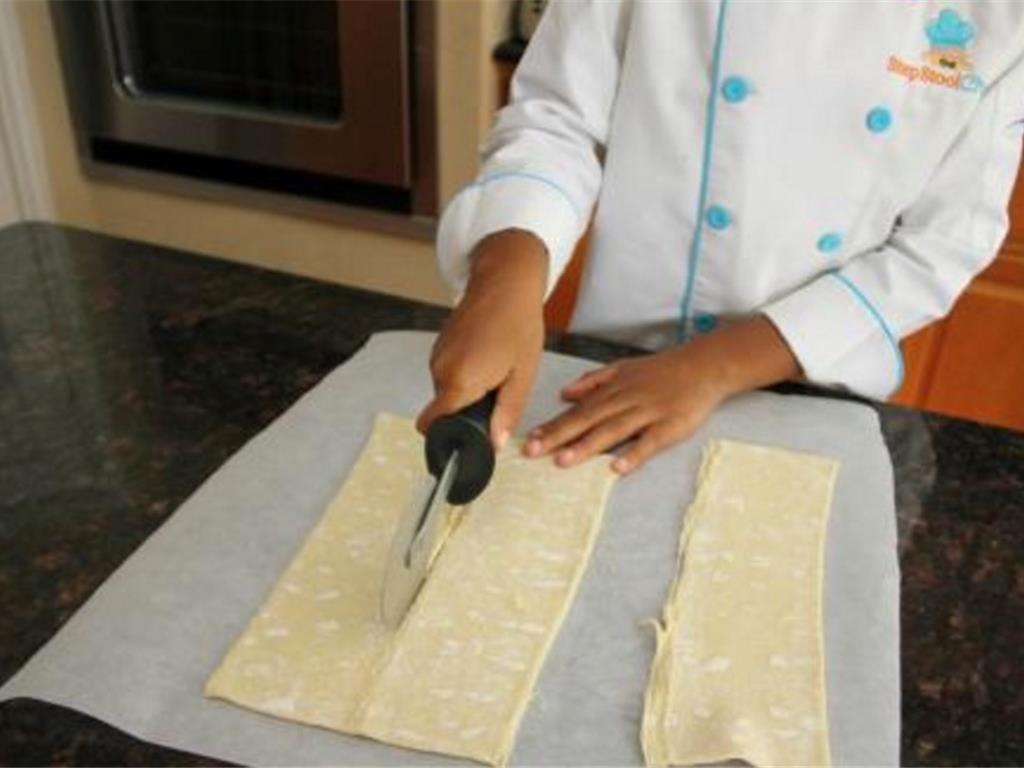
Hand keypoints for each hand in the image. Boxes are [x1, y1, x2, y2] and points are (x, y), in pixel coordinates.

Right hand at [417, 229, 548, 447]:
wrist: (505, 281)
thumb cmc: (517, 323)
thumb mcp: (522, 375)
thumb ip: (506, 412)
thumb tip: (495, 442)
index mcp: (460, 381)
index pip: (433, 424)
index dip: (449, 436)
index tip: (468, 437)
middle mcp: (440, 369)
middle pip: (445, 409)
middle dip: (468, 409)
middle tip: (498, 390)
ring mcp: (437, 355)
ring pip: (448, 390)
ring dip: (468, 389)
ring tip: (496, 367)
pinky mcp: (440, 345)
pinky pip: (449, 372)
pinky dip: (465, 372)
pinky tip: (487, 355)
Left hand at [523, 316, 799, 473]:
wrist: (704, 365)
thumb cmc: (662, 370)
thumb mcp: (624, 367)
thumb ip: (594, 381)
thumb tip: (565, 393)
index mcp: (613, 389)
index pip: (578, 409)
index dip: (553, 424)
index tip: (529, 438)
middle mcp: (626, 400)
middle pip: (588, 420)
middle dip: (559, 436)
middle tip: (533, 452)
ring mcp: (648, 413)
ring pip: (613, 430)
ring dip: (588, 445)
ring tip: (563, 461)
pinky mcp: (671, 426)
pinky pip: (650, 442)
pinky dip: (635, 454)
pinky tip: (618, 468)